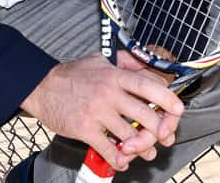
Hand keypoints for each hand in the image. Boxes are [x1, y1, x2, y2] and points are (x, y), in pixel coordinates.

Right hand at [20, 52, 182, 172]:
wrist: (41, 86)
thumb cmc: (72, 75)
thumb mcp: (100, 60)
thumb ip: (123, 63)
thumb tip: (146, 66)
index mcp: (115, 76)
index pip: (149, 87)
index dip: (168, 100)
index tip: (178, 110)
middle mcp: (109, 93)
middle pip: (147, 117)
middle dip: (160, 132)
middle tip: (163, 137)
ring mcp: (97, 112)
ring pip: (131, 137)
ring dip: (142, 149)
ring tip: (145, 153)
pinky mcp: (85, 129)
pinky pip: (108, 149)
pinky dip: (119, 159)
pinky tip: (121, 161)